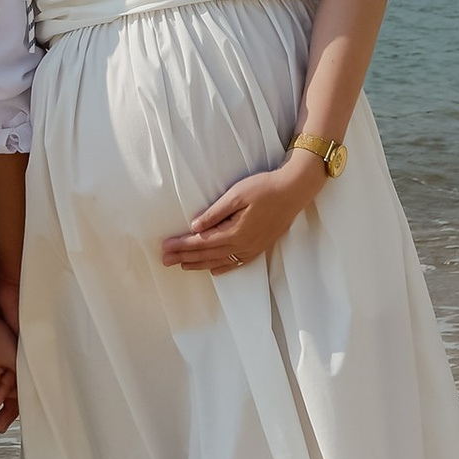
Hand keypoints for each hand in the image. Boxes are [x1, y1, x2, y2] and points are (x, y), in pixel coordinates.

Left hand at [159, 155, 321, 275]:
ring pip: (220, 260)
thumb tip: (194, 226)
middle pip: (208, 254)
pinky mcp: (260, 246)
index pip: (201, 242)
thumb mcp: (237, 194)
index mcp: (235, 232)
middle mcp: (243, 244)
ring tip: (182, 266)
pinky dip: (223, 267)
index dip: (182, 245)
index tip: (165, 247)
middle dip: (185, 257)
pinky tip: (214, 270)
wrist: (294, 191)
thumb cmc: (265, 188)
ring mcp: (252, 248)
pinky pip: (237, 262)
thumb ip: (215, 213)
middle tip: (165, 261)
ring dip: (200, 264)